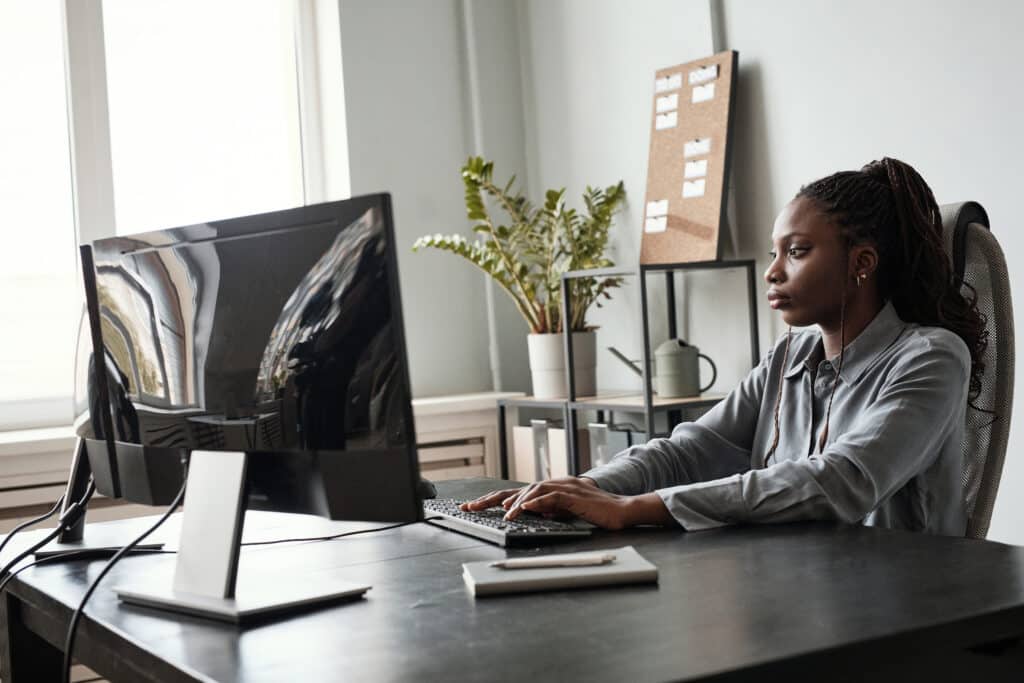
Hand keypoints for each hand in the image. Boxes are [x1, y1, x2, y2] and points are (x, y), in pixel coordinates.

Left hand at [460, 478, 598, 517]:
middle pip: (518, 489)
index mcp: (550, 488)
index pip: (517, 492)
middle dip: (492, 499)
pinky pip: (552, 497)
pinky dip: (538, 502)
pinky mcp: (575, 495)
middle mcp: (555, 483)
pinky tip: (526, 508)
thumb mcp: (566, 512)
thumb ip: (549, 510)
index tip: (473, 506)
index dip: (493, 499)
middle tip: (472, 507)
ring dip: (516, 503)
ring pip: (533, 490)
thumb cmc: (596, 512)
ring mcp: (565, 487)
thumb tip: (531, 513)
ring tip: (504, 515)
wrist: (621, 510)